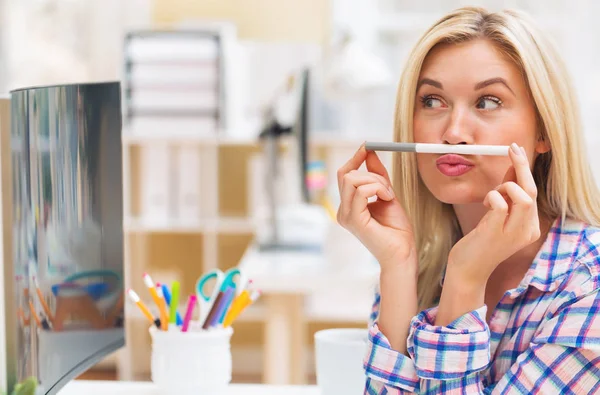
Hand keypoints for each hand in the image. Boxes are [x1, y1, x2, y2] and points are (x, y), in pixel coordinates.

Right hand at [336, 143, 415, 268]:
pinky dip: (378, 189)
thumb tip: (369, 152)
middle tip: (387, 187)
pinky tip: (388, 199)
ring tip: (388, 195)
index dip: (355, 158)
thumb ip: (377, 175)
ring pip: (353, 180)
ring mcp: (345, 216)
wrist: (403, 253)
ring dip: (376, 182)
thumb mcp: (387, 194)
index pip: (344, 175)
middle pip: (347, 175)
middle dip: (371, 173)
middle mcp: (343, 211)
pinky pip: (361, 191)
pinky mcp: (353, 220)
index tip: (367, 146)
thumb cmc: (397, 229)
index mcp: (348, 206)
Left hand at [447, 143, 540, 286]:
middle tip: (511, 148)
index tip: (515, 150)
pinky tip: (485, 204)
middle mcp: (527, 230)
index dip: (524, 169)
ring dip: (506, 186)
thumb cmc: (480, 242)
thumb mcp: (496, 215)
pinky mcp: (496, 235)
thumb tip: (512, 168)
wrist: (468, 270)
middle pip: (531, 191)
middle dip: (521, 166)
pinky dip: (493, 196)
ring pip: (524, 197)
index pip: (532, 192)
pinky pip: (501, 205)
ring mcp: (513, 234)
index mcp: (529, 226)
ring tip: (491, 195)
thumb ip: (505, 195)